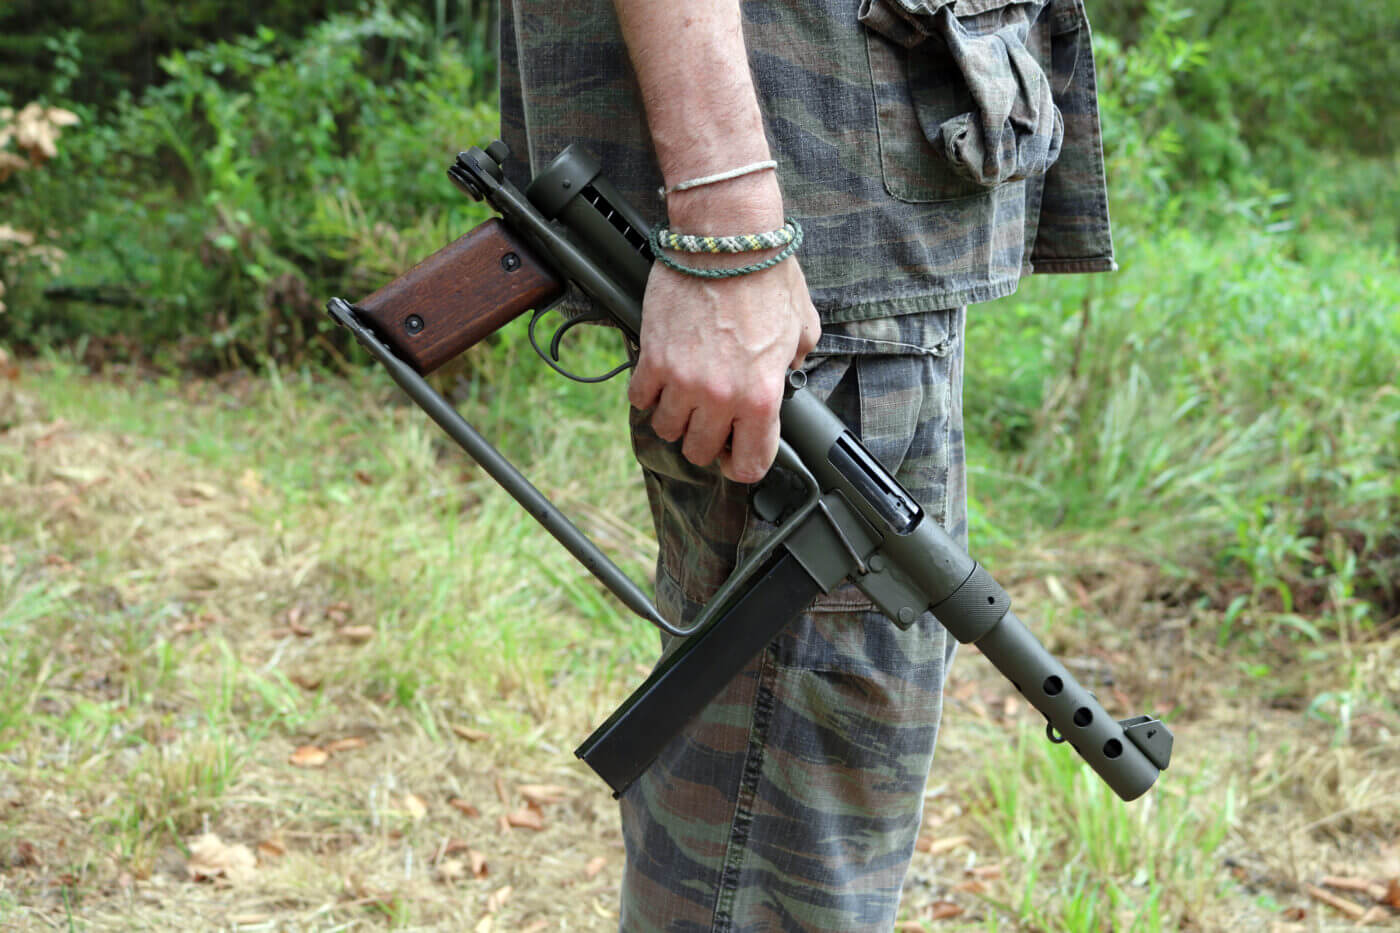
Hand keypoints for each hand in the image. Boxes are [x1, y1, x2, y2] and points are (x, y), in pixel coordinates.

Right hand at [627, 250, 820, 483]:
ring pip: (666, 429)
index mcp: (762, 396)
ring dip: (675, 418)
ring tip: (684, 396)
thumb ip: (794, 362)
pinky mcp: (653, 358)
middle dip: (706, 441)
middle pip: (700, 452)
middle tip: (709, 420)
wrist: (726, 238)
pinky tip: (661, 379)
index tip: (737, 452)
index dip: (743, 463)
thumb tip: (784, 372)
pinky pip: (640, 398)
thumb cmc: (767, 275)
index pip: (749, 464)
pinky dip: (648, 394)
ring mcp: (682, 381)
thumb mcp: (802, 327)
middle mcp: (720, 397)